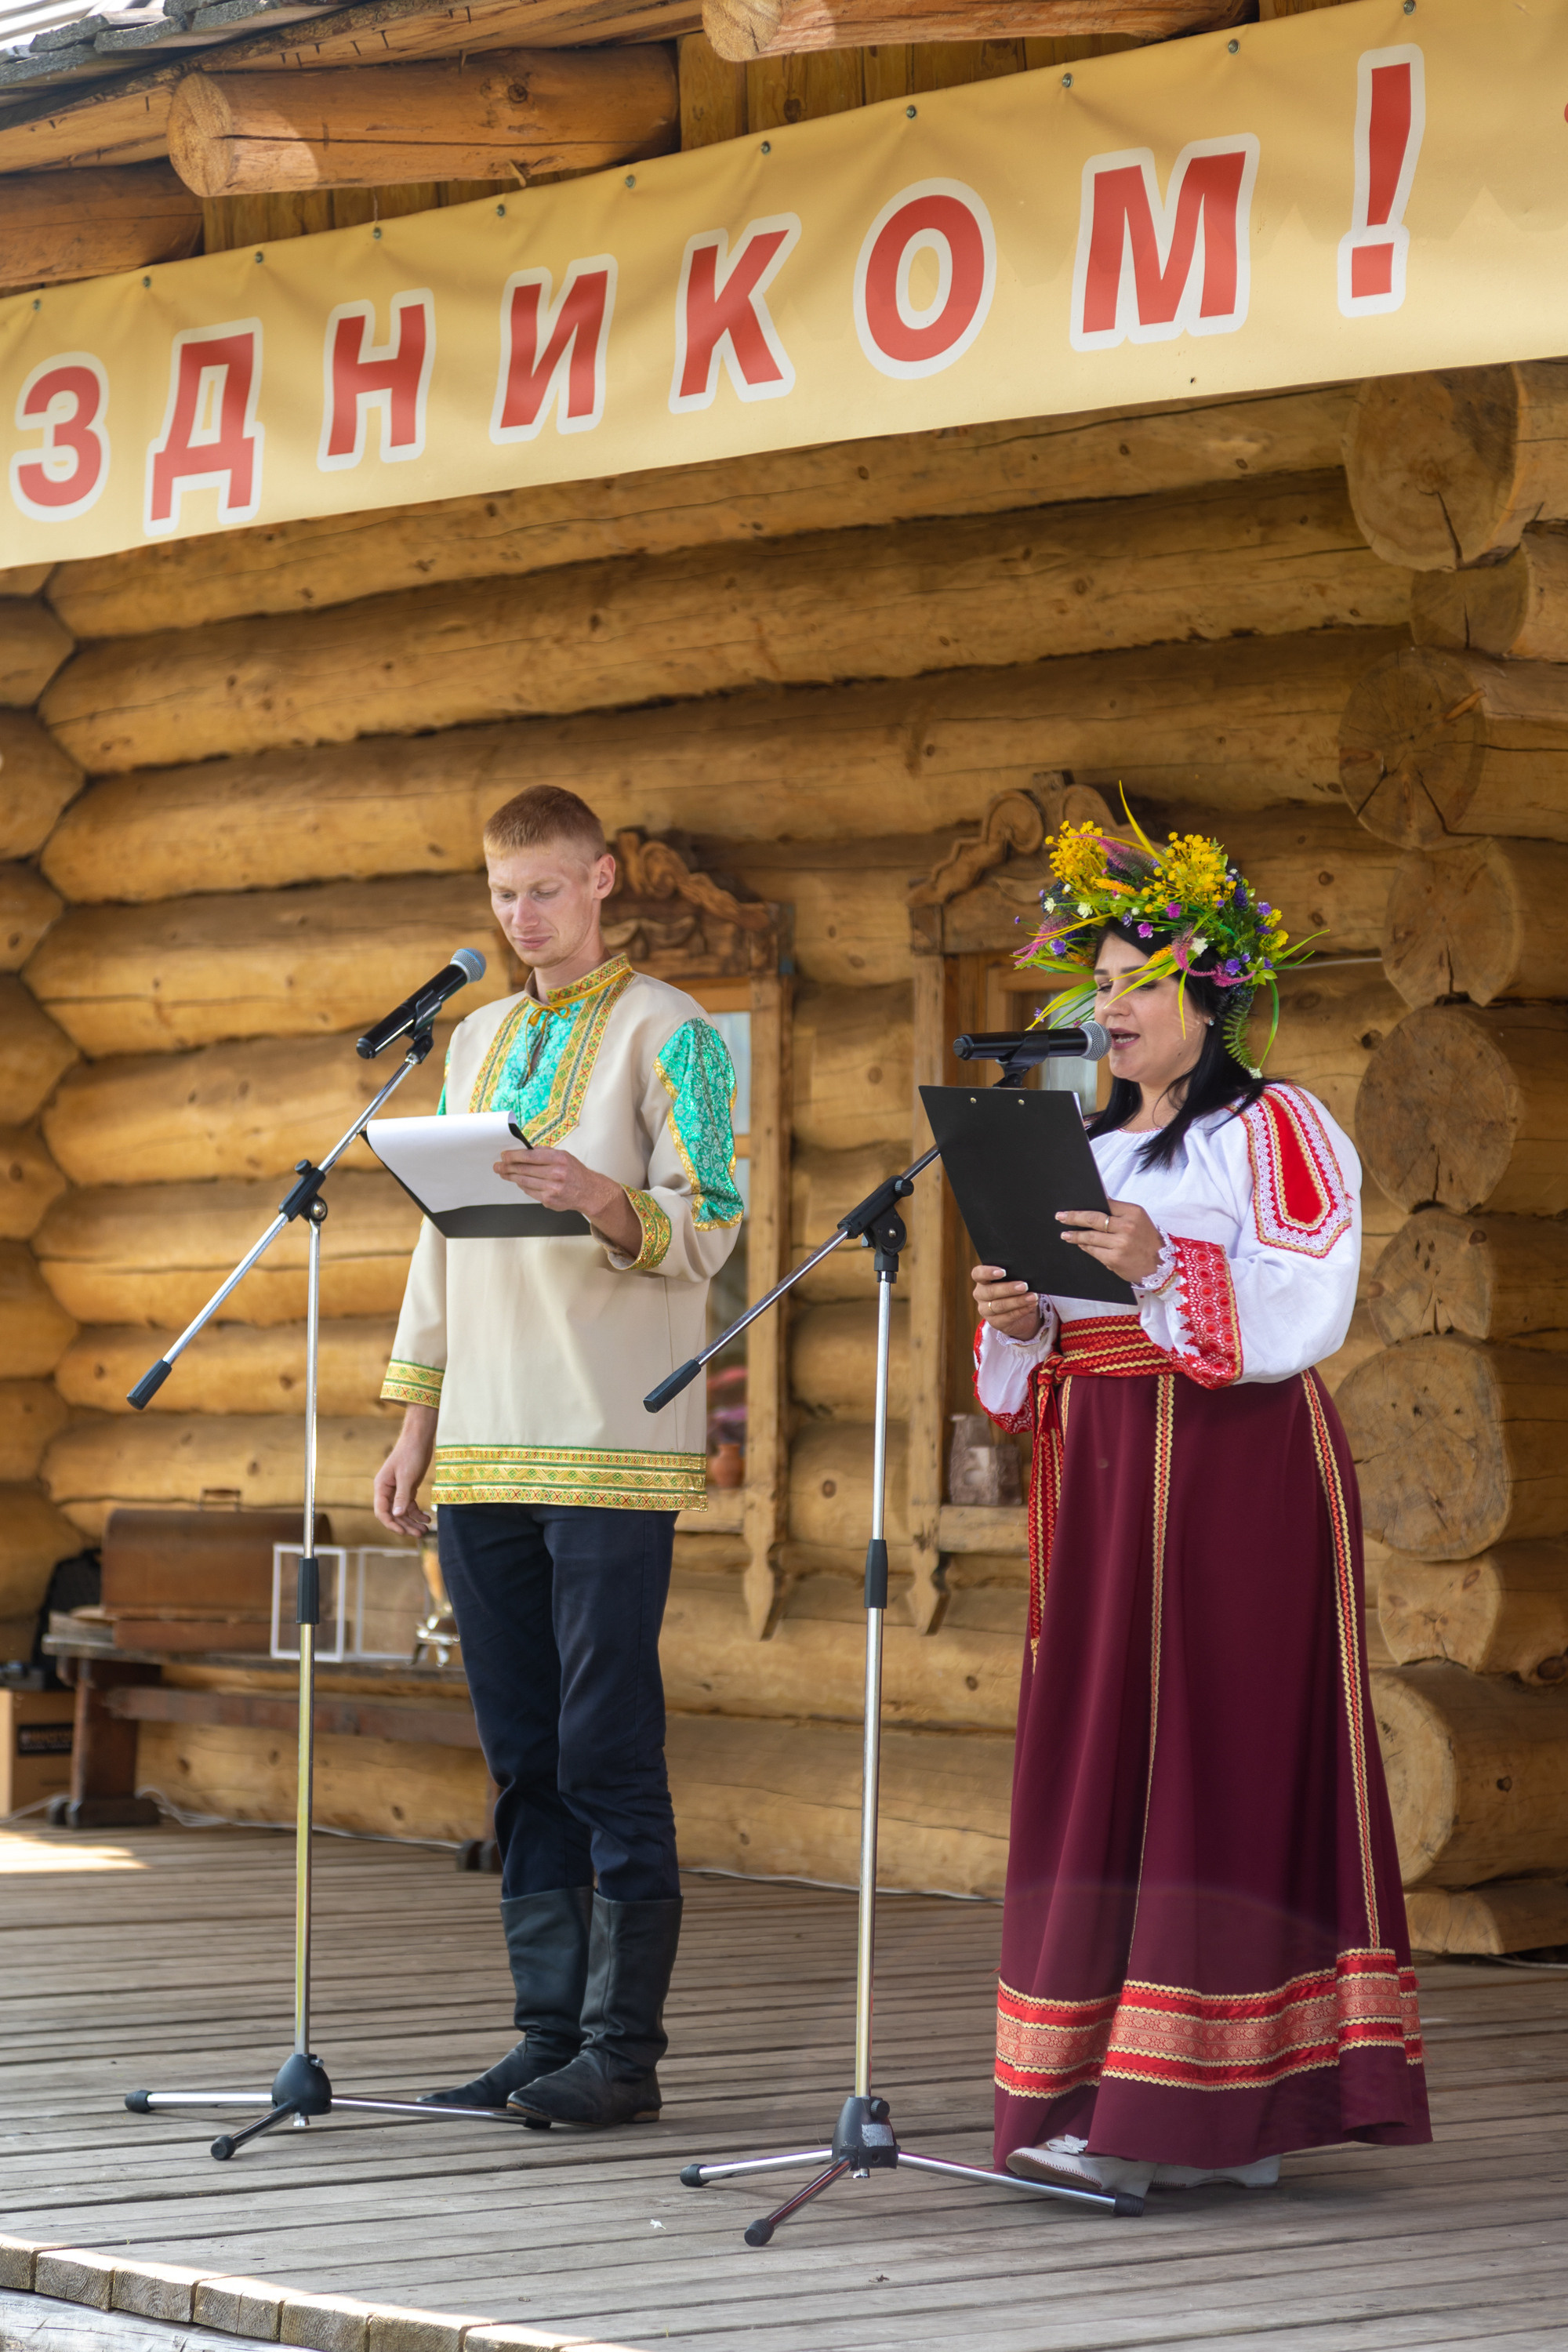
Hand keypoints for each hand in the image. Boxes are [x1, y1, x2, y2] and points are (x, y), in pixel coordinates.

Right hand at [373, 1404, 436, 1536]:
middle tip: (419, 1534)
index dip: (391, 1524)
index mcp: (382, 1487)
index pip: (382, 1511)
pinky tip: (427, 1518)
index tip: (403, 1532)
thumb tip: (397, 1515)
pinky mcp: (408, 1487)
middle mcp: (387, 1490)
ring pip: (402, 1511)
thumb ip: (402, 1496)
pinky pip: (410, 1504)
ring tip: (425, 1530)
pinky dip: (418, 1512)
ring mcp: (398, 1489)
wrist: (419, 1439)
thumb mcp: (407, 1476)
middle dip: (405, 1525)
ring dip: (412, 1521)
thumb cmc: (410, 1454)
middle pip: (394, 1514)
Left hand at [492, 1145, 640, 1256]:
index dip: (514, 1156)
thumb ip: (545, 1152)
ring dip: (511, 1177)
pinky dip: (523, 1186)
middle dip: (508, 1167)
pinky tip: (518, 1182)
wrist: (588, 1191)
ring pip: (524, 1182)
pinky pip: (530, 1192)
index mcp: (559, 1159)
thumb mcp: (564, 1156)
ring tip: (504, 1174)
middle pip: (524, 1170)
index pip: (530, 1156)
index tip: (504, 1156)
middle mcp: (556, 1174)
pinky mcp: (549, 1200)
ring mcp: (552, 1189)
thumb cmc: (575, 1172)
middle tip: (498, 1166)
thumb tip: (524, 1150)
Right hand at [971, 1264, 1043, 1341]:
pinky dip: (1021, 1311)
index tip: (1003, 1272)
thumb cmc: (1017, 1290)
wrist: (1022, 1312)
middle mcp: (980, 1295)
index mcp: (982, 1280)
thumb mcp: (1015, 1280)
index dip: (988, 1272)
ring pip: (999, 1306)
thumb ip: (1015, 1275)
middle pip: (990, 1292)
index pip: (978, 1274)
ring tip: (1032, 1297)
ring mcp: (986, 1310)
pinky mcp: (995, 1322)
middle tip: (1024, 1286)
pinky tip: (1030, 1305)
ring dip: (1018, 1301)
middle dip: (1008, 1289)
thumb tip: (1025, 1273)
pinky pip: (1007, 1317)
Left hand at [1056, 1199, 1162, 1283]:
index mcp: (1133, 1212)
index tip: (1072, 1204)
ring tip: (1065, 1234)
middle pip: (1093, 1218)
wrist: (1161, 1265)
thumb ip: (1119, 1211)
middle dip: (1073, 1217)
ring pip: (1090, 1236)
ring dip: (1075, 1235)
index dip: (1086, 1204)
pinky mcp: (1114, 1258)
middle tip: (1061, 1217)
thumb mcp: (1139, 1220)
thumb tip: (1098, 1201)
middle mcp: (1127, 1226)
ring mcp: (1120, 1243)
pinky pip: (1093, 1251)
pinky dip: (1084, 1247)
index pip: (1104, 1203)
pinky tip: (1079, 1244)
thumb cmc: (1147, 1240)